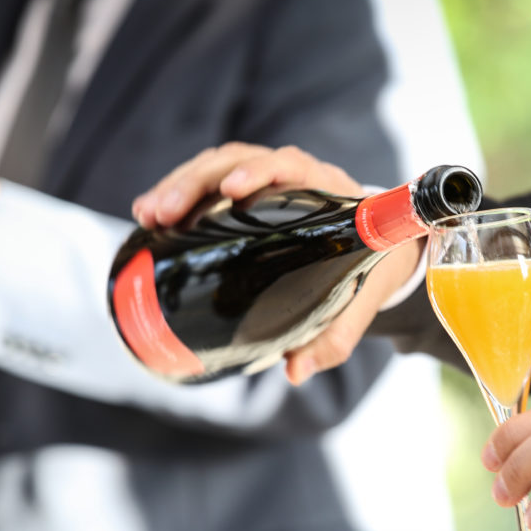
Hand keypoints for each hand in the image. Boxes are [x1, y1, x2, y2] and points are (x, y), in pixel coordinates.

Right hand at [132, 142, 424, 384]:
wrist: (383, 250)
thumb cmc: (373, 270)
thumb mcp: (361, 304)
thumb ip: (332, 338)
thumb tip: (294, 370)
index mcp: (329, 190)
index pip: (291, 166)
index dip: (260, 171)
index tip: (231, 190)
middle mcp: (296, 176)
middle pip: (238, 160)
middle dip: (195, 183)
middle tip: (163, 214)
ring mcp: (268, 182)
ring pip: (216, 168)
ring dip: (178, 185)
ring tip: (146, 215)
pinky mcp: (245, 194)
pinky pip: (209, 184)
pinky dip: (179, 196)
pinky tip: (149, 220)